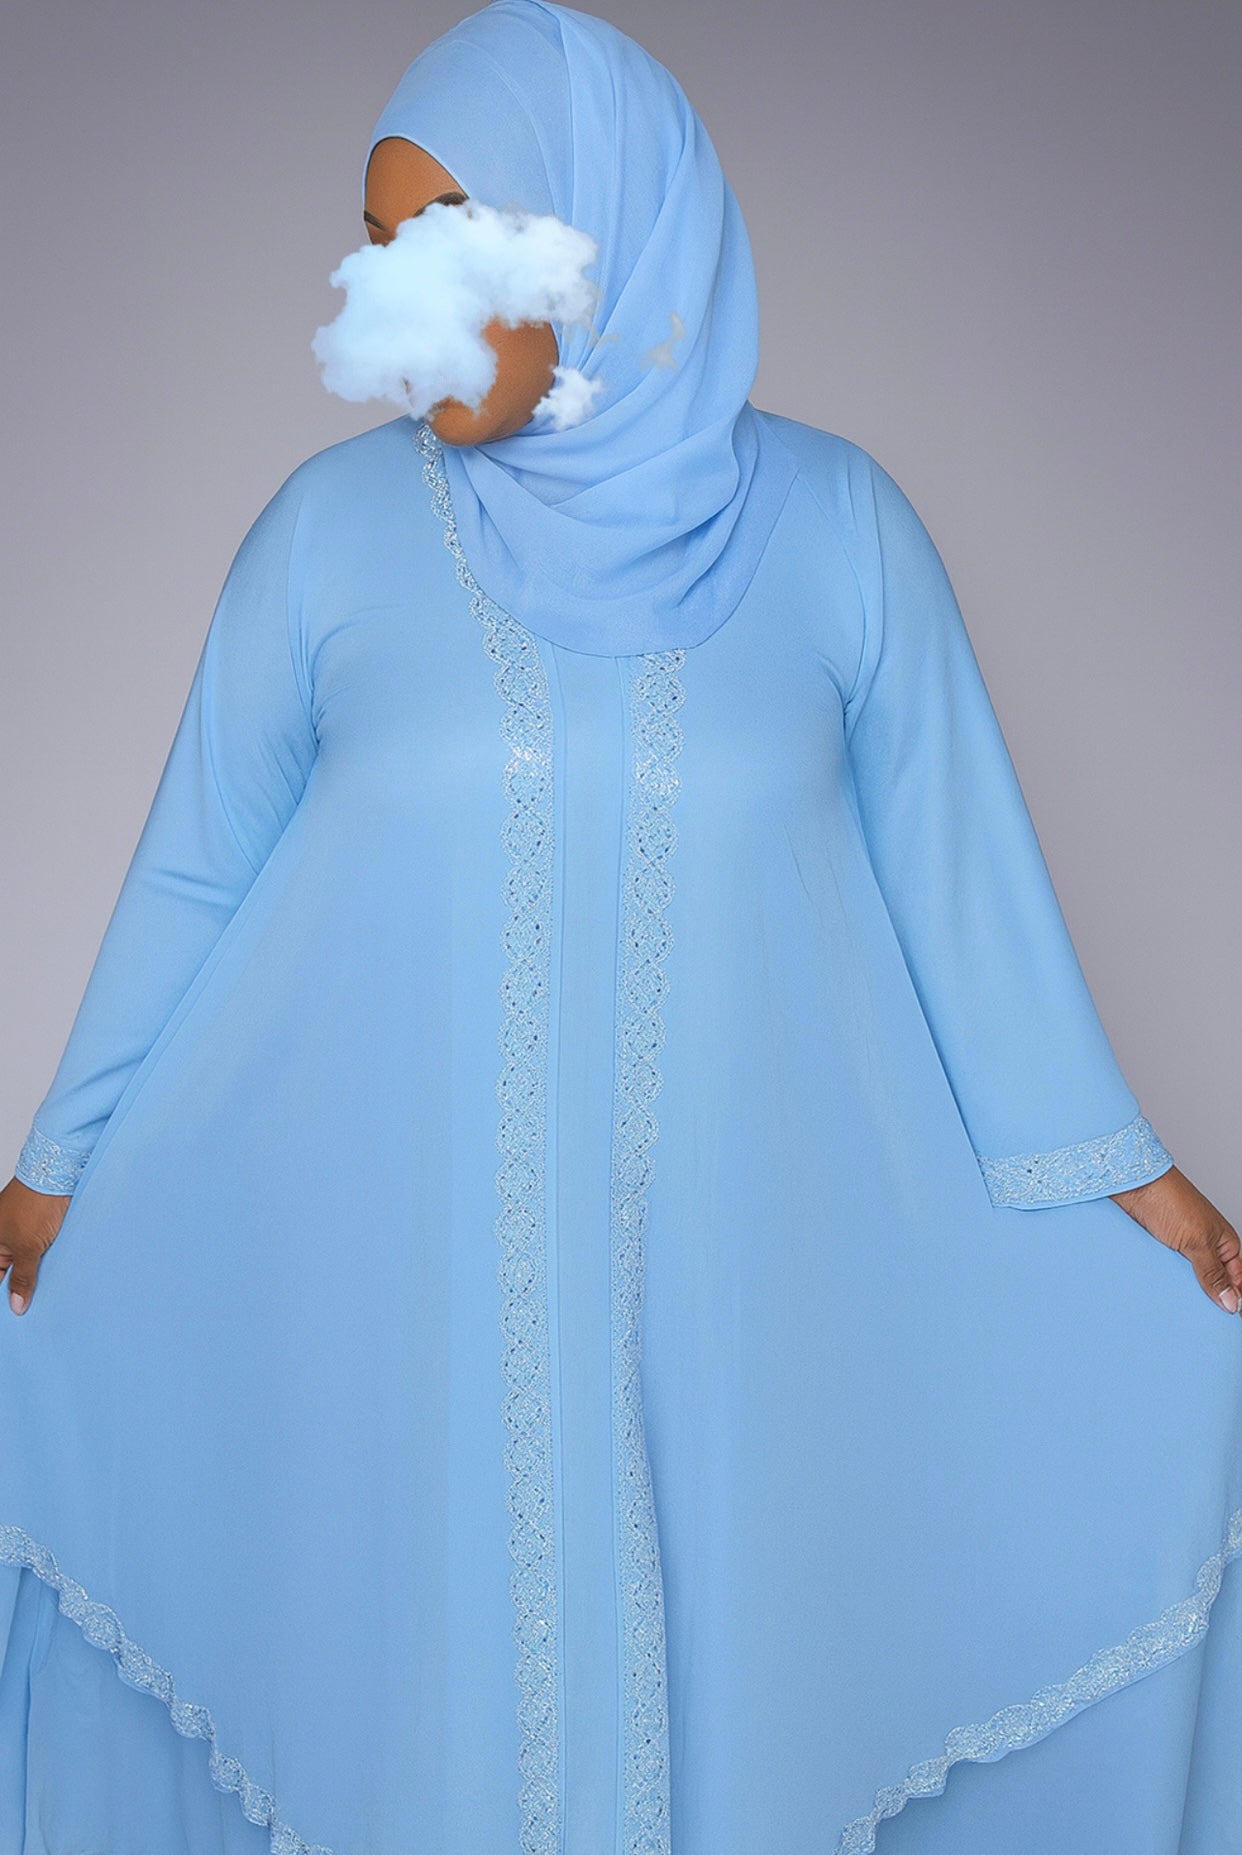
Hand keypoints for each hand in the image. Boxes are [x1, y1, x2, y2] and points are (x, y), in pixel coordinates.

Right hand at [0, 1176, 71, 1313]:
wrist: (60, 1172)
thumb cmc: (36, 1202)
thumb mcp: (28, 1248)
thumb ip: (22, 1278)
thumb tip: (15, 1305)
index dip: (5, 1296)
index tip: (17, 1313)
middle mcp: (3, 1236)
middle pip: (10, 1271)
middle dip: (21, 1288)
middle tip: (35, 1308)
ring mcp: (22, 1230)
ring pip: (28, 1261)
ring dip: (37, 1274)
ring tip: (49, 1293)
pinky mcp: (42, 1225)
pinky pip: (41, 1250)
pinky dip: (48, 1261)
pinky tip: (59, 1273)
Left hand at [1111, 1166, 1241, 1315]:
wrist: (1131, 1183)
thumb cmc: (1169, 1199)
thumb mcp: (1197, 1242)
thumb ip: (1212, 1274)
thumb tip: (1230, 1303)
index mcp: (1224, 1244)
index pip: (1237, 1281)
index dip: (1233, 1299)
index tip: (1226, 1320)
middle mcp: (1205, 1247)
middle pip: (1212, 1283)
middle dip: (1207, 1300)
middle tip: (1201, 1322)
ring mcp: (1181, 1249)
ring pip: (1187, 1280)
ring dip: (1183, 1291)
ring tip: (1180, 1311)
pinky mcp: (1158, 1249)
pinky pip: (1166, 1273)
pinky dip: (1165, 1283)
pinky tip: (1161, 1295)